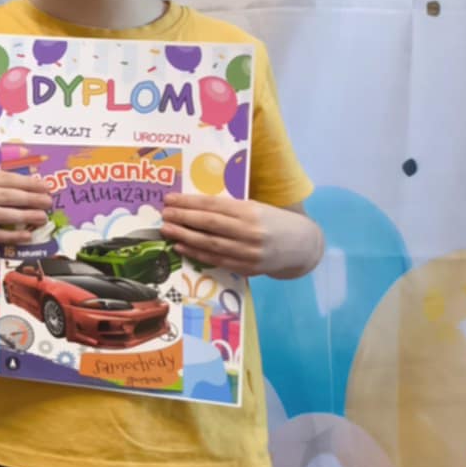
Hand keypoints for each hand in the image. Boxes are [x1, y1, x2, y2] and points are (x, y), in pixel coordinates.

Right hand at [0, 171, 52, 243]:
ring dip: (24, 217)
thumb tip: (21, 186)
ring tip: (42, 217)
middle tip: (49, 201)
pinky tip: (24, 235)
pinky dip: (9, 235)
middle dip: (30, 199)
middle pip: (4, 196)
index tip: (44, 185)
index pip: (3, 179)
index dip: (26, 182)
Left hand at [162, 195, 318, 278]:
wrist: (301, 245)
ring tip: (167, 230)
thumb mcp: (255, 206)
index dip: (188, 202)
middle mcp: (250, 231)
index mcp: (251, 211)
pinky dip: (196, 253)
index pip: (213, 205)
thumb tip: (192, 204)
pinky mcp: (248, 267)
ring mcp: (249, 252)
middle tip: (164, 214)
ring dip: (184, 237)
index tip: (169, 199)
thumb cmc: (272, 221)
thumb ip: (228, 207)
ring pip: (210, 244)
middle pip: (209, 224)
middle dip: (182, 218)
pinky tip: (181, 247)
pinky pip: (217, 260)